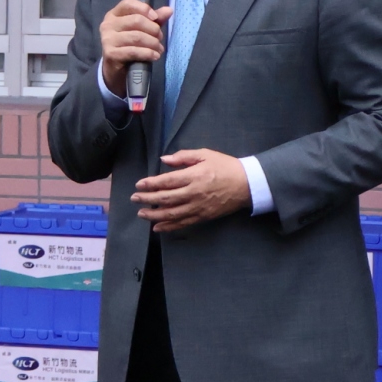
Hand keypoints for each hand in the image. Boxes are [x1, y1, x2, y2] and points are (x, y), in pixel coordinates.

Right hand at [99, 0, 172, 97]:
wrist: (116, 70)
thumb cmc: (129, 46)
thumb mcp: (141, 30)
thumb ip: (154, 20)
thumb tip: (169, 10)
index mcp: (114, 15)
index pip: (128, 4)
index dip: (144, 8)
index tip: (155, 18)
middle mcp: (108, 25)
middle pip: (136, 20)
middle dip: (153, 29)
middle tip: (159, 38)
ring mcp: (108, 39)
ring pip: (137, 37)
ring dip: (153, 43)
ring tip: (159, 49)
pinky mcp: (110, 53)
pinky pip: (133, 51)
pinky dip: (147, 53)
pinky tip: (154, 56)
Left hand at [133, 149, 249, 231]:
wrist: (247, 184)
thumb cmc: (226, 166)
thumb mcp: (205, 154)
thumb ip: (183, 156)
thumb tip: (164, 159)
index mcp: (194, 176)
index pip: (166, 181)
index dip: (150, 184)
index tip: (139, 184)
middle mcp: (194, 193)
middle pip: (165, 199)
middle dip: (147, 199)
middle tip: (134, 199)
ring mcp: (198, 207)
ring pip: (171, 214)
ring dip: (154, 215)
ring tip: (141, 213)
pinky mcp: (203, 217)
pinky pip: (183, 223)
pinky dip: (169, 227)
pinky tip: (157, 227)